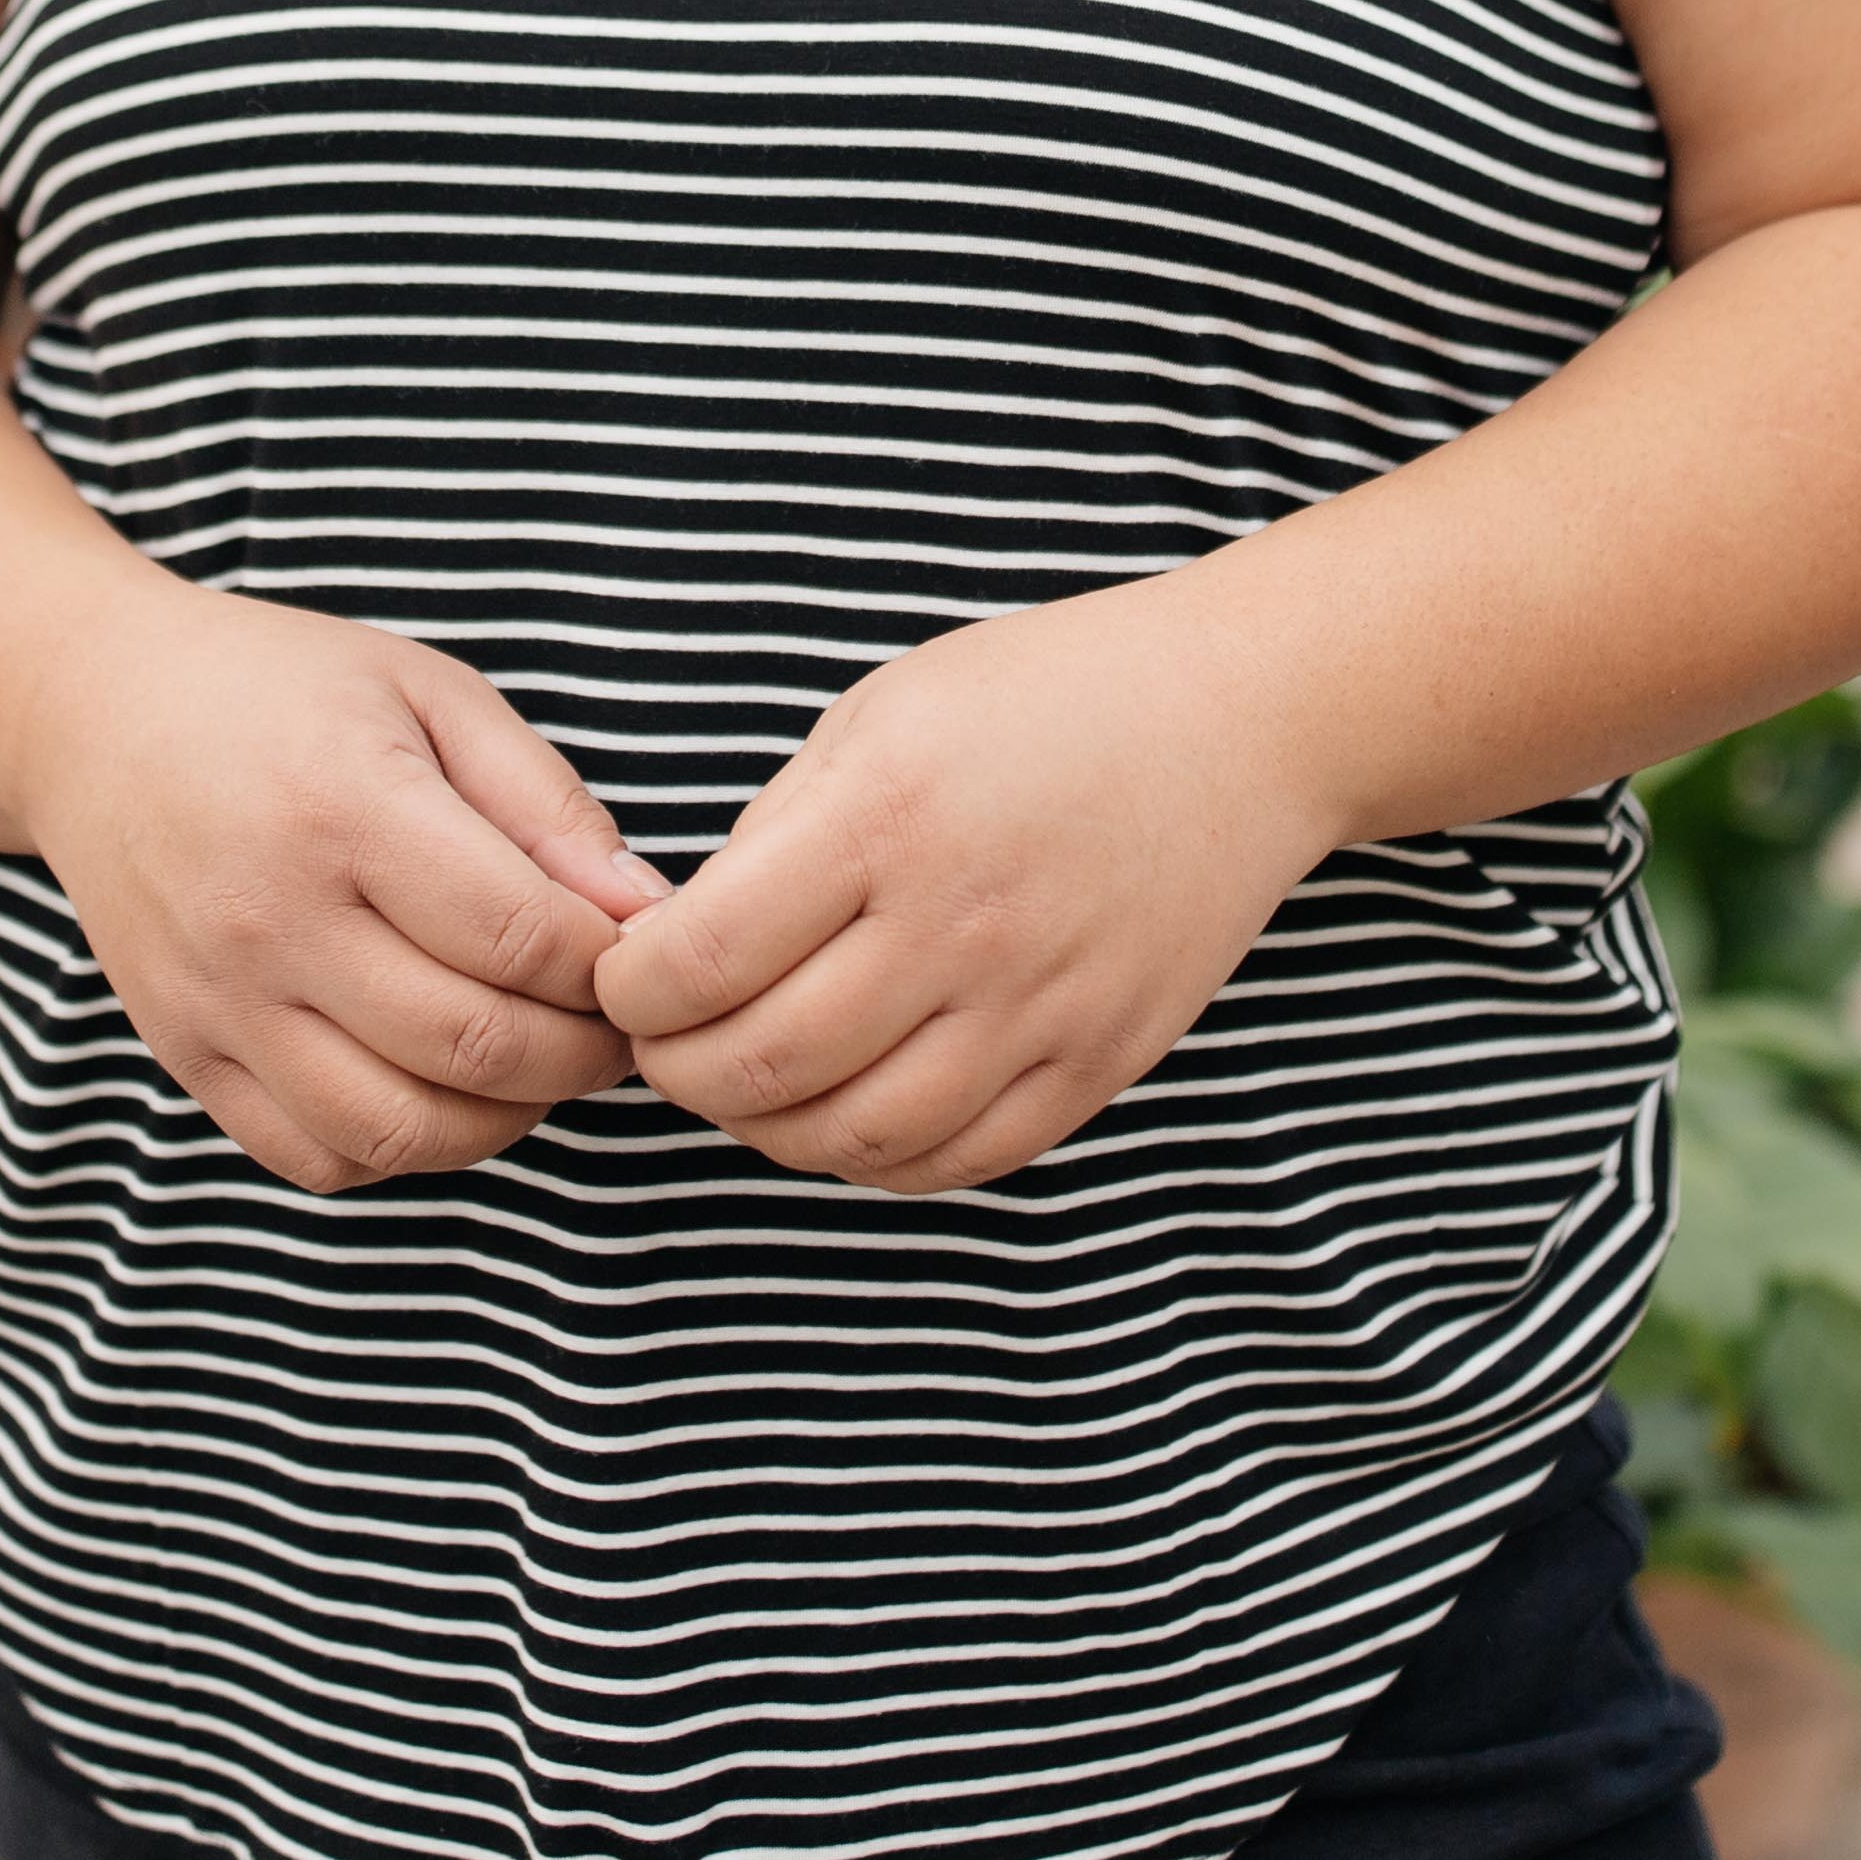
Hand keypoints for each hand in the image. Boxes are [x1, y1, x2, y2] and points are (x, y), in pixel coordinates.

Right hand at [17, 571, 667, 1195]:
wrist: (95, 717)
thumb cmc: (282, 693)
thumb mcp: (430, 696)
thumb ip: (545, 804)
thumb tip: (641, 912)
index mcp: (344, 809)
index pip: (522, 940)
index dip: (608, 965)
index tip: (633, 947)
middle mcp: (273, 921)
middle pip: (477, 1048)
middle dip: (582, 1051)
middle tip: (609, 1017)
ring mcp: (221, 1002)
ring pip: (403, 1129)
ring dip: (505, 1116)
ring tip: (535, 1059)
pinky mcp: (187, 1055)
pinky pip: (320, 1157)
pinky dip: (405, 1145)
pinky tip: (437, 1083)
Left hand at [591, 560, 1329, 1194]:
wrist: (1237, 723)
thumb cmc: (1042, 700)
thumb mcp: (879, 715)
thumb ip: (777, 835)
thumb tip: (685, 947)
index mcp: (887, 820)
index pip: (703, 961)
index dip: (630, 995)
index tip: (623, 979)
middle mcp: (961, 927)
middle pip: (762, 1067)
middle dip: (676, 1072)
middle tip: (664, 1044)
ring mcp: (1038, 1009)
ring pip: (852, 1137)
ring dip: (765, 1129)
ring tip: (745, 1083)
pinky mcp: (1097, 1063)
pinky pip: (957, 1160)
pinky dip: (873, 1157)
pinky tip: (844, 1111)